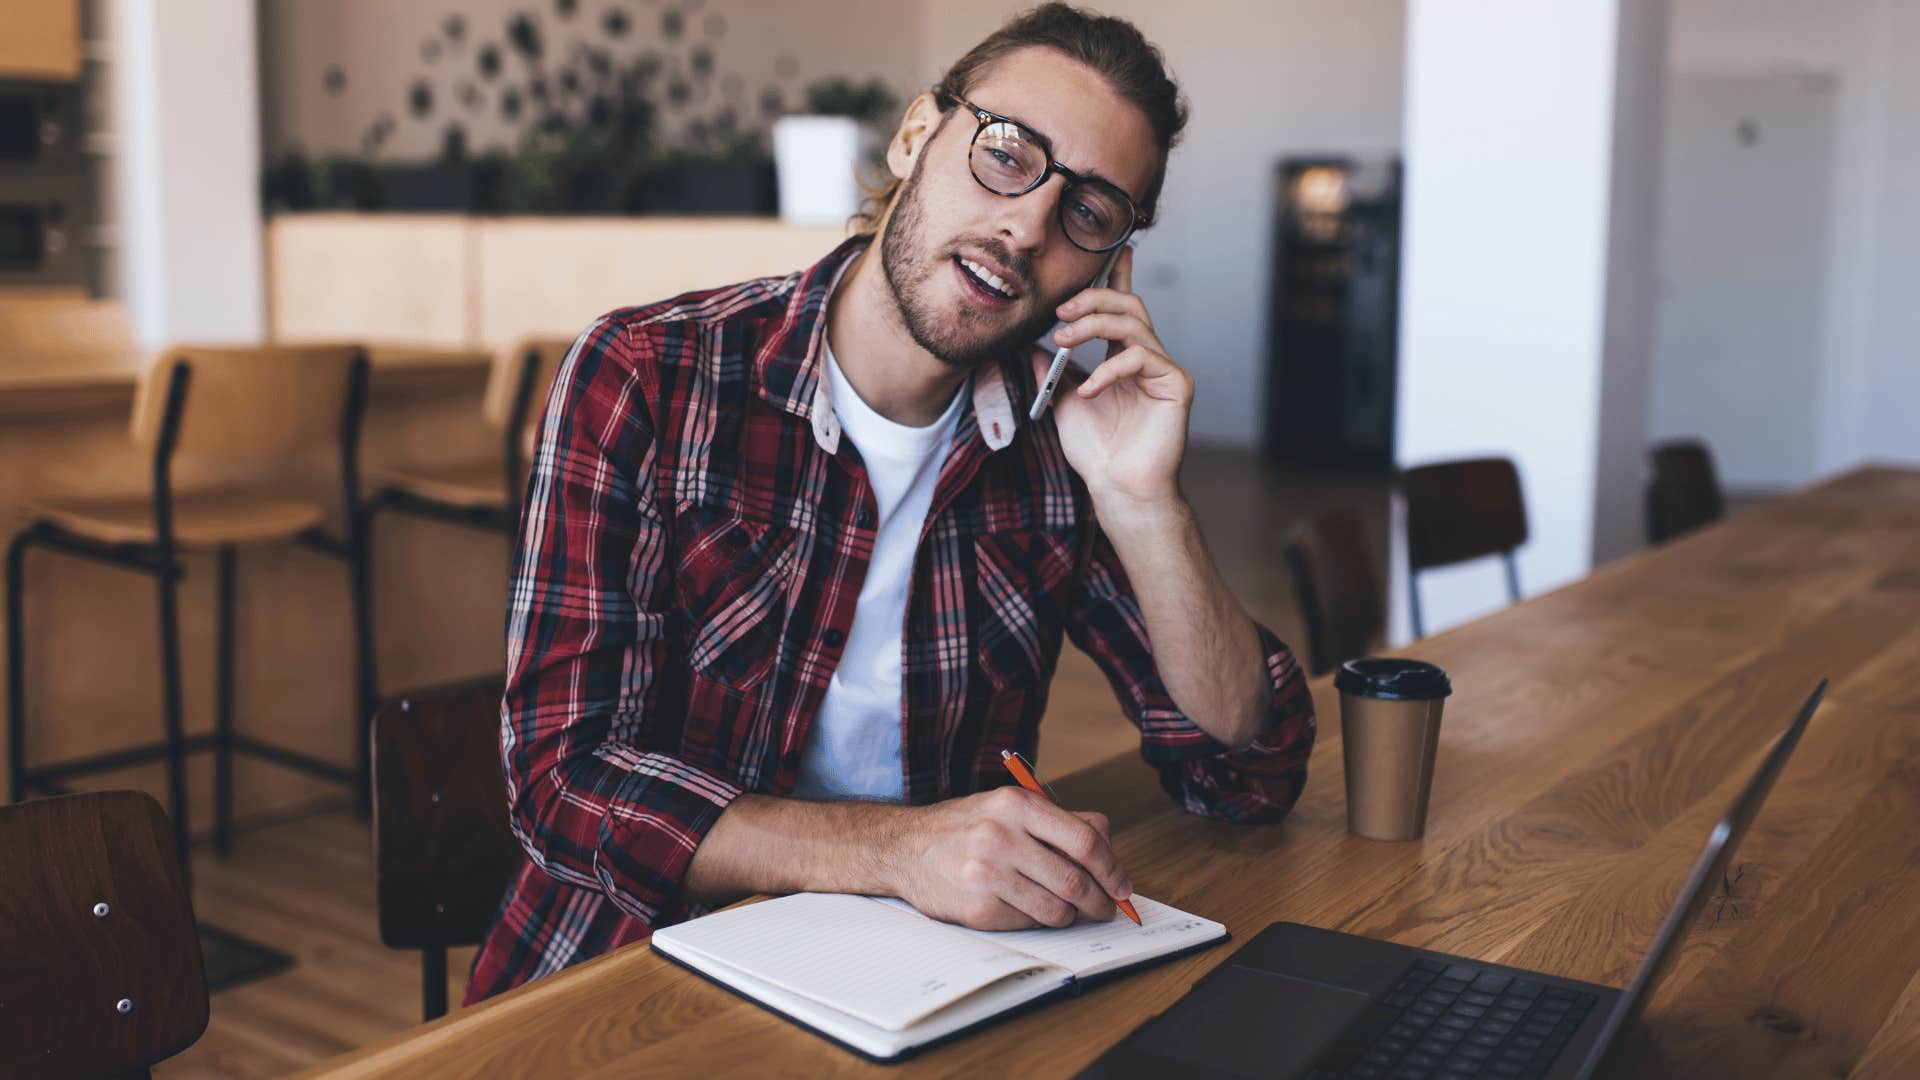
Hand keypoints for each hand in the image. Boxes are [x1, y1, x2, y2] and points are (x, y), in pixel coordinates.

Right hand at [890, 787, 1130, 930]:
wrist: (905, 847)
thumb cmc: (964, 826)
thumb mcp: (1009, 806)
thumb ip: (1059, 821)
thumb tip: (1107, 844)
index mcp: (1017, 805)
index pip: (1085, 839)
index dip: (1112, 868)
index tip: (1122, 885)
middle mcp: (1002, 837)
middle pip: (1075, 879)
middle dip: (1099, 901)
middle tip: (1106, 909)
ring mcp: (988, 874)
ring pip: (1056, 908)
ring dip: (1070, 915)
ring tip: (1066, 910)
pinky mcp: (978, 907)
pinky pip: (1029, 922)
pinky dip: (1039, 921)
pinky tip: (1030, 909)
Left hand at [1039, 245, 1192, 507]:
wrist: (1117, 488)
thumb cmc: (1096, 451)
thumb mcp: (1062, 401)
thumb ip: (1053, 369)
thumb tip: (1033, 344)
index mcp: (1123, 357)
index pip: (1121, 308)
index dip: (1118, 276)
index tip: (1113, 250)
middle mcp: (1146, 357)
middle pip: (1128, 305)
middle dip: (1093, 298)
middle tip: (1061, 312)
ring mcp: (1163, 369)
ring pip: (1134, 324)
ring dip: (1093, 325)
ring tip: (1063, 341)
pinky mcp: (1176, 385)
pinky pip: (1141, 358)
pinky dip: (1108, 369)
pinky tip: (1088, 390)